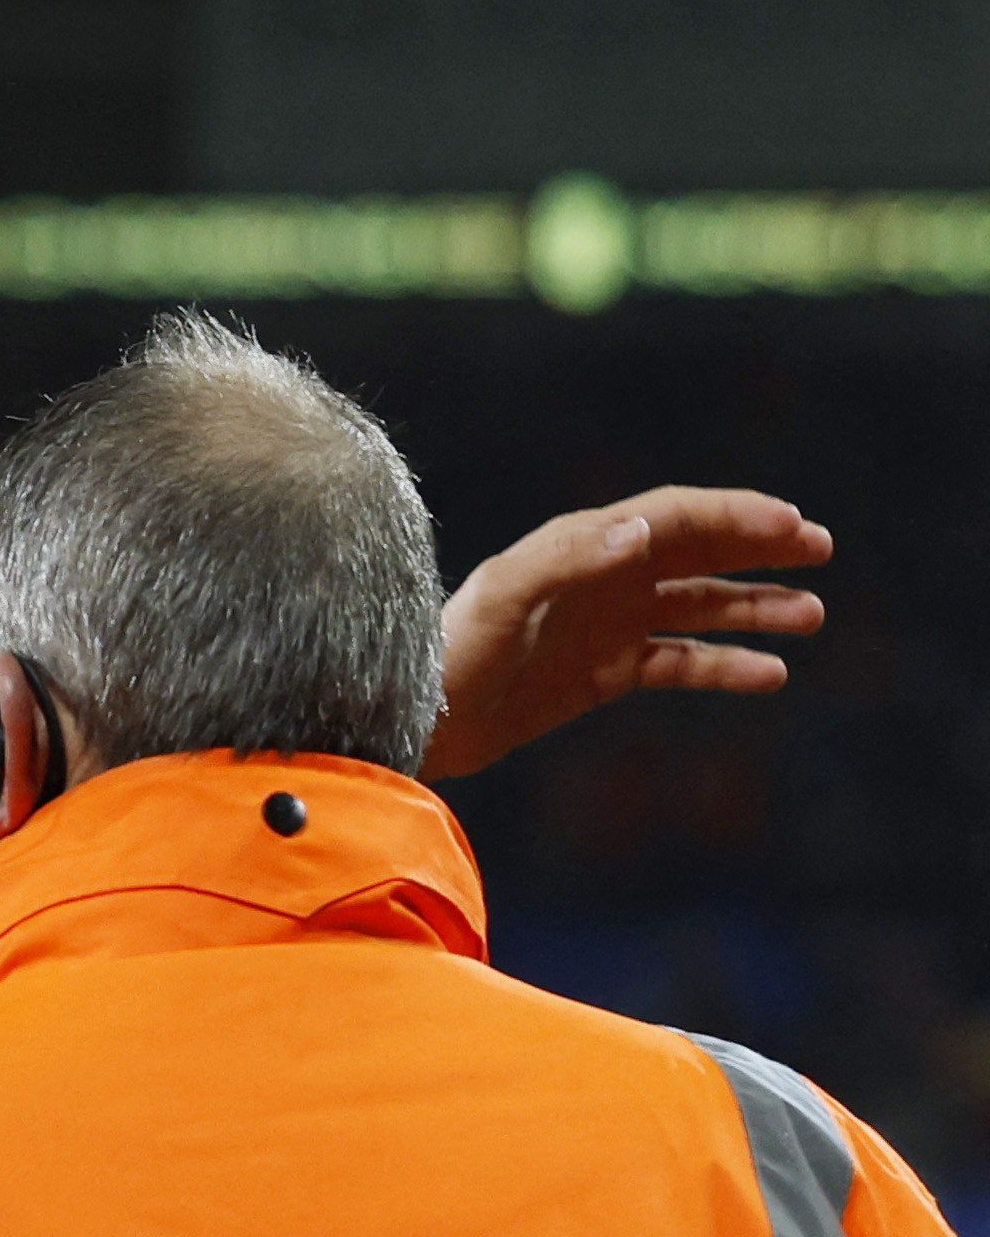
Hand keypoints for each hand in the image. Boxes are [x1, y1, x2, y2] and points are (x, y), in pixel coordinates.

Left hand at [429, 487, 831, 779]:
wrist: (417, 722)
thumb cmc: (449, 652)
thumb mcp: (503, 597)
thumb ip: (569, 558)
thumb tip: (642, 528)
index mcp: (580, 545)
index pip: (672, 516)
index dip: (734, 514)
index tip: (790, 525)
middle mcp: (601, 577)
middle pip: (697, 549)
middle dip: (759, 546)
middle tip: (820, 548)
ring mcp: (607, 624)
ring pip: (698, 607)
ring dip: (754, 608)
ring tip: (811, 615)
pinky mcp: (605, 672)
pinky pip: (678, 663)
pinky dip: (724, 666)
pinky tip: (769, 674)